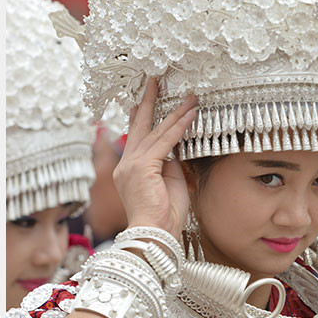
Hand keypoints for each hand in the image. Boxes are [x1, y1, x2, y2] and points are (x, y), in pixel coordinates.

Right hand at [112, 80, 197, 238]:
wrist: (155, 235)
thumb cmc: (165, 216)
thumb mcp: (169, 183)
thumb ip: (170, 163)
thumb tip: (177, 146)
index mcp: (130, 170)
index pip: (138, 137)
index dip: (143, 117)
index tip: (145, 101)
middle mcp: (127, 164)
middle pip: (140, 126)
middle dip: (148, 102)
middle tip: (154, 82)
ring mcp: (132, 165)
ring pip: (156, 131)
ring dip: (175, 112)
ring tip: (189, 96)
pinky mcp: (142, 167)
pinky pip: (165, 141)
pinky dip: (179, 127)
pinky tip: (190, 114)